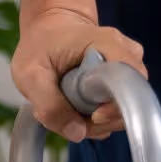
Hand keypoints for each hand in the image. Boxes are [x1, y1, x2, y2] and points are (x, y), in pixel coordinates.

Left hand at [11, 0, 145, 142]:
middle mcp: (128, 55)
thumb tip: (78, 134)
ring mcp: (129, 68)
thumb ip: (50, 105)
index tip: (92, 116)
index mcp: (109, 44)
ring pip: (123, 110)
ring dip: (95, 121)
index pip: (130, 84)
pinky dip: (98, 117)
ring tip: (67, 108)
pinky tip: (76, 107)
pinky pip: (118, 109)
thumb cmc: (40, 44)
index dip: (114, 108)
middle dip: (98, 121)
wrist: (51, 27)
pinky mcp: (125, 81)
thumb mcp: (30, 75)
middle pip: (128, 103)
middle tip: (67, 114)